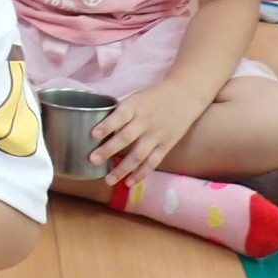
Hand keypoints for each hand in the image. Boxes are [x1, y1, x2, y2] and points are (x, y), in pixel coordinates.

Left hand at [88, 82, 203, 185]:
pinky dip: (141, 174)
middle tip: (93, 160)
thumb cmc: (153, 96)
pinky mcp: (166, 145)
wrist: (185, 95)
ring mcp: (156, 135)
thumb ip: (120, 112)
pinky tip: (129, 183)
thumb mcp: (136, 98)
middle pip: (126, 138)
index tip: (92, 135)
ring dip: (123, 169)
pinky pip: (152, 162)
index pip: (119, 116)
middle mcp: (145, 122)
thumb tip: (97, 126)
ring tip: (108, 180)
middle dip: (108, 150)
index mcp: (135, 106)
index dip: (106, 126)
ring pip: (138, 155)